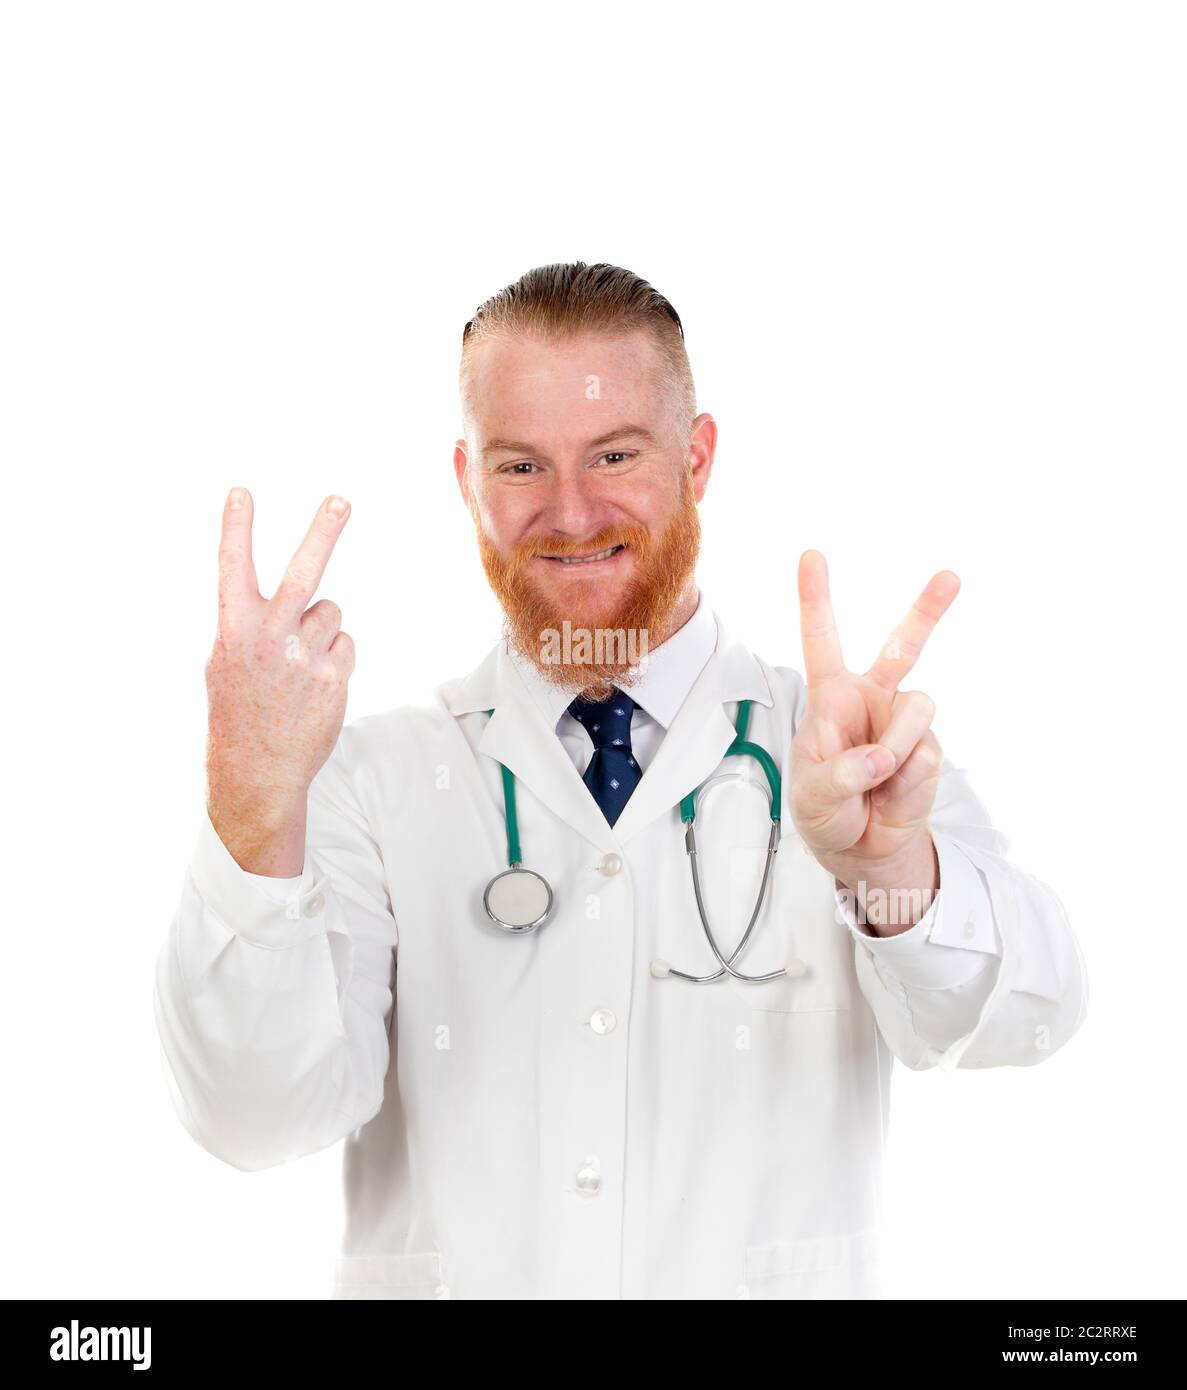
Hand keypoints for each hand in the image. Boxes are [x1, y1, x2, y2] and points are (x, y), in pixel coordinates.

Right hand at [205, 488, 353, 872]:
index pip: (232, 568)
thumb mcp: (225, 663)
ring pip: (330, 613)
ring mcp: (303, 657)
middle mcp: (268, 637)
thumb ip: (249, 626)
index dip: (236, 528)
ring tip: (300, 666)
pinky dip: (337, 659)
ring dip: (322, 632)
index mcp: (233, 629)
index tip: (241, 491)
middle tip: (341, 500)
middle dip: (322, 531)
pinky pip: (346, 644)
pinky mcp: (333, 677)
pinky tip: (317, 686)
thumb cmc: (239, 712)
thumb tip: (292, 603)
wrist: (255, 772)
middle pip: (302, 573)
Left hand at [789, 550, 958, 888]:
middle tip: (951, 576)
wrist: (861, 849)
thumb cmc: (825, 812)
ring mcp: (904, 723)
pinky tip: (891, 795)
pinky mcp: (931, 750)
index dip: (816, 598)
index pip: (821, 640)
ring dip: (895, 748)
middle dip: (928, 610)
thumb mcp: (813, 798)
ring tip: (876, 780)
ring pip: (917, 710)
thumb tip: (880, 757)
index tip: (811, 555)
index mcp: (831, 697)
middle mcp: (872, 700)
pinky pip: (925, 756)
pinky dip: (906, 783)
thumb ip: (840, 775)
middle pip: (904, 646)